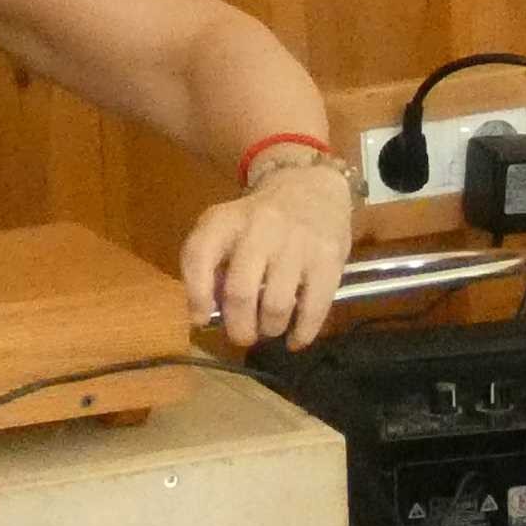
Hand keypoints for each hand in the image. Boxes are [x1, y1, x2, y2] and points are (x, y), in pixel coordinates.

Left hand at [180, 158, 355, 346]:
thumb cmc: (262, 219)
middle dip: (239, 328)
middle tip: (243, 336)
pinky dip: (302, 333)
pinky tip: (295, 339)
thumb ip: (212, 264)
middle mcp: (260, 228)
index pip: (199, 256)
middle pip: (240, 292)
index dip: (196, 295)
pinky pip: (313, 309)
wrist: (312, 187)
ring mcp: (297, 244)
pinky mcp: (328, 259)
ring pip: (276, 306)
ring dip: (270, 329)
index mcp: (226, 220)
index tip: (202, 320)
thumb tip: (206, 314)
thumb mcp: (229, 228)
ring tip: (270, 329)